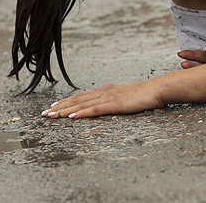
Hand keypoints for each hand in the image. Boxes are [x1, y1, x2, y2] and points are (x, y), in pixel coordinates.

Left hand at [41, 81, 163, 119]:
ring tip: (53, 115)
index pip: (83, 96)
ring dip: (66, 110)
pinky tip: (72, 116)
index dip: (67, 101)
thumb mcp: (128, 96)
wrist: (159, 89)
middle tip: (46, 113)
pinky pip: (95, 109)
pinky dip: (82, 112)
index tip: (55, 105)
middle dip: (61, 106)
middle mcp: (105, 92)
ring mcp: (109, 98)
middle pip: (78, 99)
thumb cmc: (147, 94)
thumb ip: (117, 99)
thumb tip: (111, 104)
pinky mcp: (115, 104)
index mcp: (108, 90)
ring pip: (83, 104)